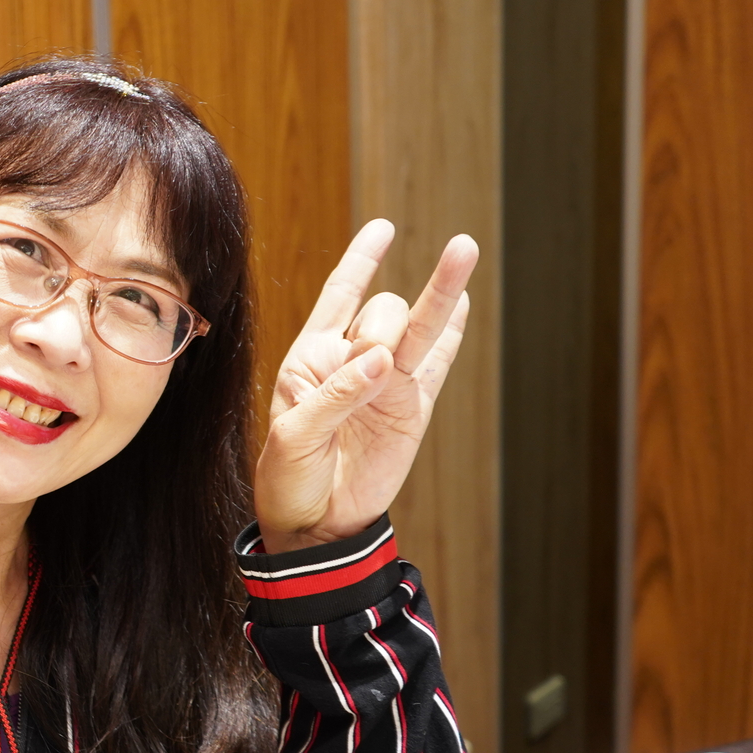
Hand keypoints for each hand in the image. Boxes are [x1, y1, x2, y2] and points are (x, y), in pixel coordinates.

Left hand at [254, 219, 475, 553]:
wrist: (314, 524)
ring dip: (441, 292)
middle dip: (383, 323)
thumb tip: (383, 361)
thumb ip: (336, 394)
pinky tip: (464, 304)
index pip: (339, 295)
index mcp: (312, 358)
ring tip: (463, 250)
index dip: (361, 261)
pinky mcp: (412, 409)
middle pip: (382, 312)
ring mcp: (387, 384)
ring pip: (419, 329)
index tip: (384, 228)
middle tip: (375, 361)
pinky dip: (451, 335)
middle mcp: (353, 362)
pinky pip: (437, 364)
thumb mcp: (295, 435)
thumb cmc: (288, 477)